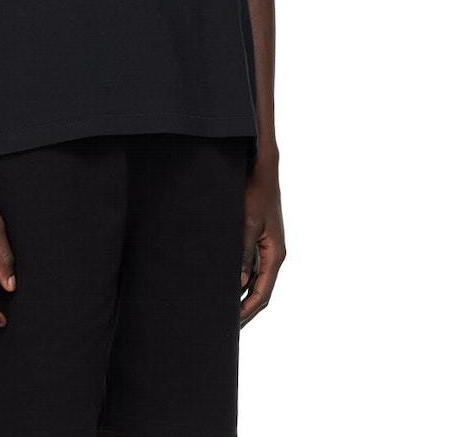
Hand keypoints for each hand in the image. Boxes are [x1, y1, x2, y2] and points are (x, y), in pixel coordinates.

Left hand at [240, 149, 285, 327]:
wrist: (261, 168)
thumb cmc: (255, 192)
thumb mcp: (248, 222)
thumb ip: (244, 253)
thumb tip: (238, 284)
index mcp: (275, 254)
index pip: (262, 293)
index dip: (247, 311)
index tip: (232, 326)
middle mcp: (272, 254)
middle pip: (259, 290)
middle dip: (244, 309)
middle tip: (224, 326)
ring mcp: (266, 247)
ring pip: (253, 279)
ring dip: (240, 295)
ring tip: (221, 309)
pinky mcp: (257, 238)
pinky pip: (248, 265)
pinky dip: (238, 277)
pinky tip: (223, 282)